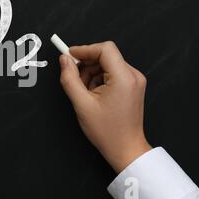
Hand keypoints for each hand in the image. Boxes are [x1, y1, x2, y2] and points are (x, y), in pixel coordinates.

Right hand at [59, 41, 151, 172]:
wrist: (125, 149)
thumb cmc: (107, 131)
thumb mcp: (82, 104)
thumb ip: (69, 79)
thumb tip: (64, 60)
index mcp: (124, 78)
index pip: (104, 49)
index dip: (84, 49)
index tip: (69, 55)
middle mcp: (133, 76)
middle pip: (105, 56)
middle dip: (86, 64)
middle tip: (74, 79)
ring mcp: (134, 81)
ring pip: (107, 64)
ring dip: (91, 73)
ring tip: (84, 92)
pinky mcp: (132, 86)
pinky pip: (112, 73)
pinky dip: (99, 79)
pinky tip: (93, 94)